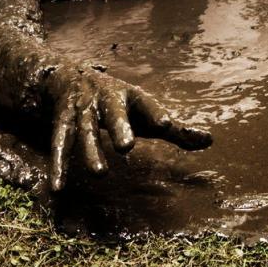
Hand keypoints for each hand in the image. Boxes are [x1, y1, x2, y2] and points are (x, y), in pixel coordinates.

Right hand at [43, 65, 211, 190]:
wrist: (70, 77)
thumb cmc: (120, 104)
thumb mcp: (146, 113)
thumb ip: (177, 130)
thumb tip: (210, 141)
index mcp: (132, 96)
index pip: (147, 103)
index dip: (156, 113)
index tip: (168, 125)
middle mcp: (106, 99)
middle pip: (114, 113)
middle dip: (120, 127)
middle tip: (127, 147)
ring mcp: (82, 109)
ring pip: (84, 130)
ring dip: (90, 151)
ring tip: (100, 174)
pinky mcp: (62, 120)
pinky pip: (59, 144)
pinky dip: (58, 166)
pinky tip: (57, 188)